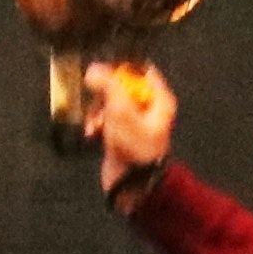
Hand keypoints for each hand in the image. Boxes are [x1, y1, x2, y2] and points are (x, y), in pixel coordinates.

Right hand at [84, 59, 176, 199]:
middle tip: (96, 103)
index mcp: (159, 99)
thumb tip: (94, 69)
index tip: (102, 74)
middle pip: (121, 85)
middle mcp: (149, 108)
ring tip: (94, 124)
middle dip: (104, 93)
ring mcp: (135, 122)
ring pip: (110, 102)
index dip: (120, 69)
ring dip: (97, 110)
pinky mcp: (121, 134)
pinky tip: (92, 133)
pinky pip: (106, 119)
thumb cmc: (134, 147)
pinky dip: (97, 123)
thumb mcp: (121, 110)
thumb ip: (108, 86)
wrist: (132, 184)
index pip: (140, 70)